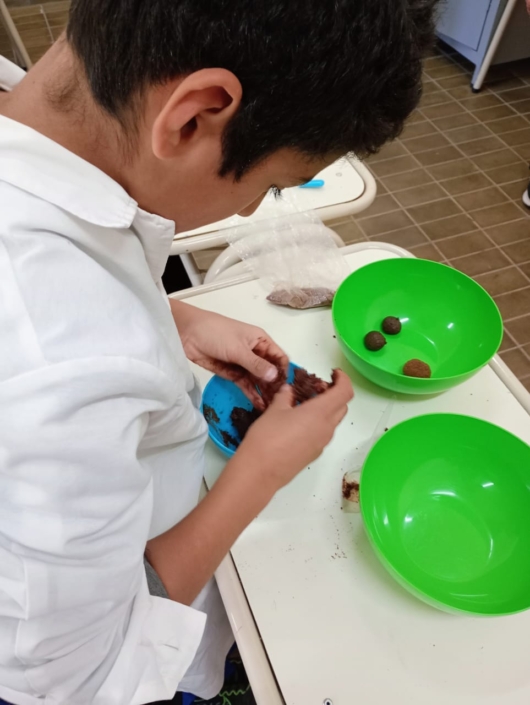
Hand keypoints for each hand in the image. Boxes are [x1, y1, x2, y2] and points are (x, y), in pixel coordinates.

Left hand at [170, 300, 287, 408]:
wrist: (188, 334)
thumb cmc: (216, 333)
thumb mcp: (237, 348)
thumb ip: (256, 364)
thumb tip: (275, 377)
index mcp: (261, 341)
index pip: (279, 357)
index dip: (283, 372)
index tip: (285, 388)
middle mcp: (256, 353)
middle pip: (270, 371)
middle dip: (275, 386)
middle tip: (279, 404)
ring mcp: (244, 365)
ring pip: (259, 381)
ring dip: (265, 393)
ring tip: (271, 409)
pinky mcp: (233, 374)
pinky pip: (246, 386)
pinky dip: (252, 395)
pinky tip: (260, 406)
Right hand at [234, 370, 353, 492]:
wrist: (260, 472)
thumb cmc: (267, 436)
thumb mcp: (274, 410)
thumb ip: (285, 396)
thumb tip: (289, 391)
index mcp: (320, 413)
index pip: (345, 392)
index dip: (343, 379)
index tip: (333, 373)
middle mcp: (327, 428)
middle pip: (342, 406)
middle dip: (333, 393)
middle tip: (314, 388)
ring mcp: (322, 443)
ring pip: (332, 421)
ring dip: (325, 409)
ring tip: (302, 404)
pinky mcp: (314, 454)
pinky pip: (322, 433)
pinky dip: (317, 422)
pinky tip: (296, 422)